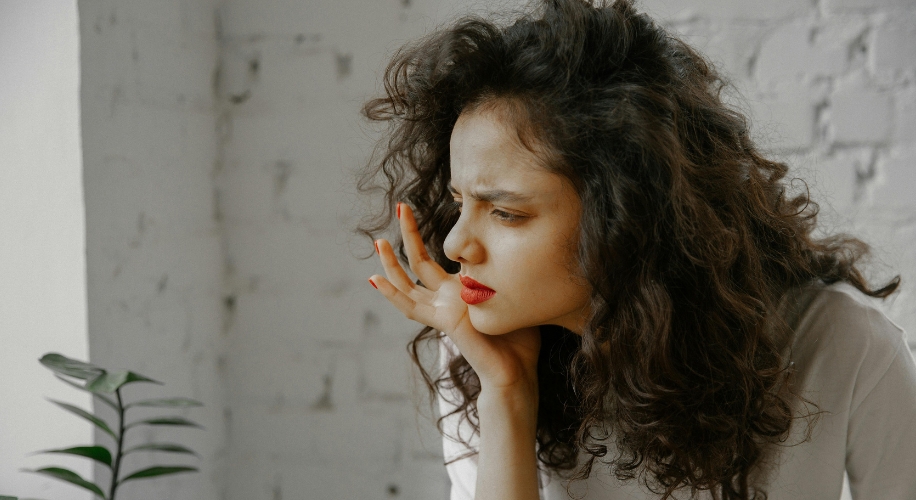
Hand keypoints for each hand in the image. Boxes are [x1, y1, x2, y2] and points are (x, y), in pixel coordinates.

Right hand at [369, 203, 540, 392]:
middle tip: (400, 206)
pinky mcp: (444, 323)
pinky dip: (393, 295)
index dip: (429, 237)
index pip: (437, 259)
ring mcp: (442, 312)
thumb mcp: (512, 293)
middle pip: (418, 263)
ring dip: (391, 264)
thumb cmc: (519, 339)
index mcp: (460, 291)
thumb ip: (504, 272)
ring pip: (408, 285)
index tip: (425, 213)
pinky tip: (376, 280)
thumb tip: (518, 243)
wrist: (516, 372)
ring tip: (378, 242)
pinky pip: (412, 308)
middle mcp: (446, 300)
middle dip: (409, 235)